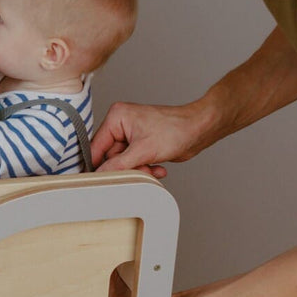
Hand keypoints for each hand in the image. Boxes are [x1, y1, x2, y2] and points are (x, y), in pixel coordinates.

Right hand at [91, 100, 217, 176]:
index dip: (100, 165)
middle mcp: (122, 124)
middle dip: (127, 168)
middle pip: (111, 157)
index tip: (101, 180)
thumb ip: (119, 164)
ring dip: (138, 170)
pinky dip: (146, 168)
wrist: (198, 130)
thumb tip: (101, 174)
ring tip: (152, 168)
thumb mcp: (143, 150)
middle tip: (140, 171)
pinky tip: (158, 167)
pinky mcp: (142, 144)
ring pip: (124, 163)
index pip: (97, 146)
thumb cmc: (176, 129)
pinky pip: (135, 162)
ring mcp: (132, 134)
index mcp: (117, 117)